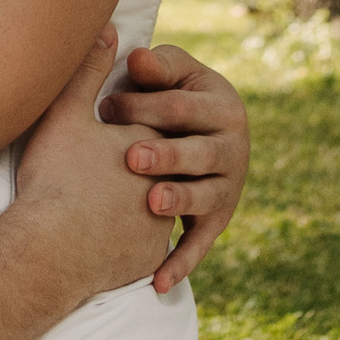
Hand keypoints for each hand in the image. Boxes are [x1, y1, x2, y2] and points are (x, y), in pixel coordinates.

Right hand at [12, 26, 172, 303]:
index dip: (141, 117)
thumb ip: (90, 70)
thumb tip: (109, 30)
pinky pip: (152, 246)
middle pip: (167, 162)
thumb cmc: (56, 178)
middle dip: (154, 159)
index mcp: (149, 141)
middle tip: (128, 161)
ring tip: (125, 201)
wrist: (51, 248)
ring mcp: (160, 221)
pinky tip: (124, 240)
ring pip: (164, 205)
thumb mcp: (67, 115)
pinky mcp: (150, 255)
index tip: (121, 120)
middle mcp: (165, 178)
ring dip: (150, 202)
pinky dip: (140, 241)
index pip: (158, 121)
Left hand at [101, 44, 249, 294]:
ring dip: (181, 202)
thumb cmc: (174, 94)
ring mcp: (228, 188)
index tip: (105, 108)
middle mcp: (234, 148)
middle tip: (131, 157)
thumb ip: (156, 67)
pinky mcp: (217, 221)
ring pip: (207, 198)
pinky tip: (158, 281)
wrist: (205, 131)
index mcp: (223, 105)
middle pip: (200, 153)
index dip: (145, 106)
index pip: (183, 106)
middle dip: (167, 155)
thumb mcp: (173, 74)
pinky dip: (182, 263)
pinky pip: (200, 245)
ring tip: (151, 204)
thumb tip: (135, 58)